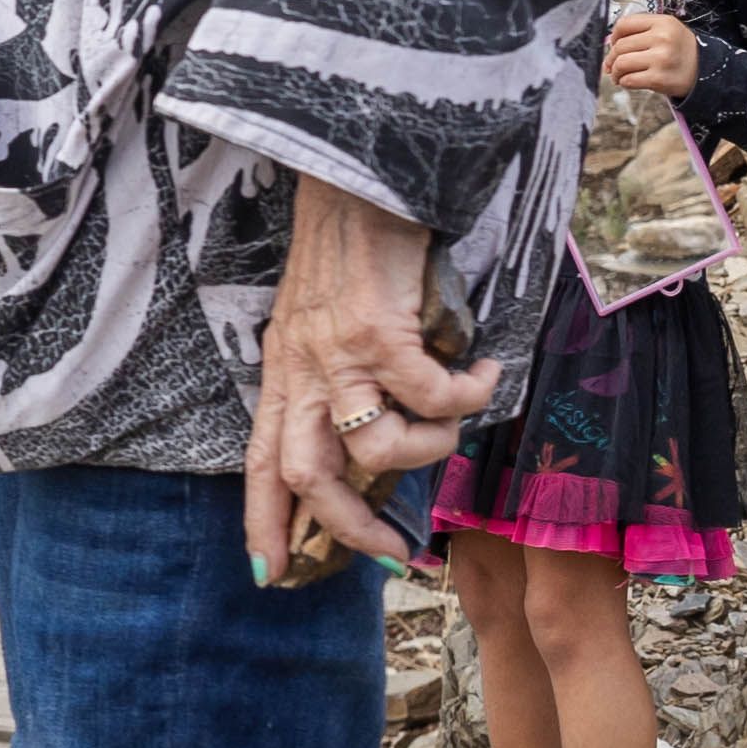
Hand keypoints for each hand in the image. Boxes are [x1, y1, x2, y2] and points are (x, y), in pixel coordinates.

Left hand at [247, 177, 498, 585]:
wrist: (359, 172)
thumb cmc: (350, 245)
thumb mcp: (321, 318)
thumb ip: (335, 373)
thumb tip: (375, 430)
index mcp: (283, 371)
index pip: (261, 463)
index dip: (262, 523)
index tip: (270, 575)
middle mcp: (302, 368)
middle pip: (309, 476)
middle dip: (351, 529)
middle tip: (396, 553)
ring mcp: (338, 352)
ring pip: (377, 446)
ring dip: (429, 453)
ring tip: (456, 423)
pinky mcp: (379, 331)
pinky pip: (432, 396)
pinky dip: (468, 396)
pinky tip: (485, 368)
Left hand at [601, 9, 699, 97]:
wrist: (704, 72)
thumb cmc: (679, 51)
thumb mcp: (666, 30)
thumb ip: (640, 30)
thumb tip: (609, 44)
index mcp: (663, 22)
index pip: (624, 24)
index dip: (614, 36)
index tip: (615, 44)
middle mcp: (663, 38)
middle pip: (620, 46)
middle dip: (612, 58)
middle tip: (613, 65)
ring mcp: (661, 59)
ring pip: (621, 63)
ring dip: (615, 72)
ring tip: (619, 75)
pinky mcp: (659, 79)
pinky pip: (629, 80)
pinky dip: (624, 82)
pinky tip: (628, 81)